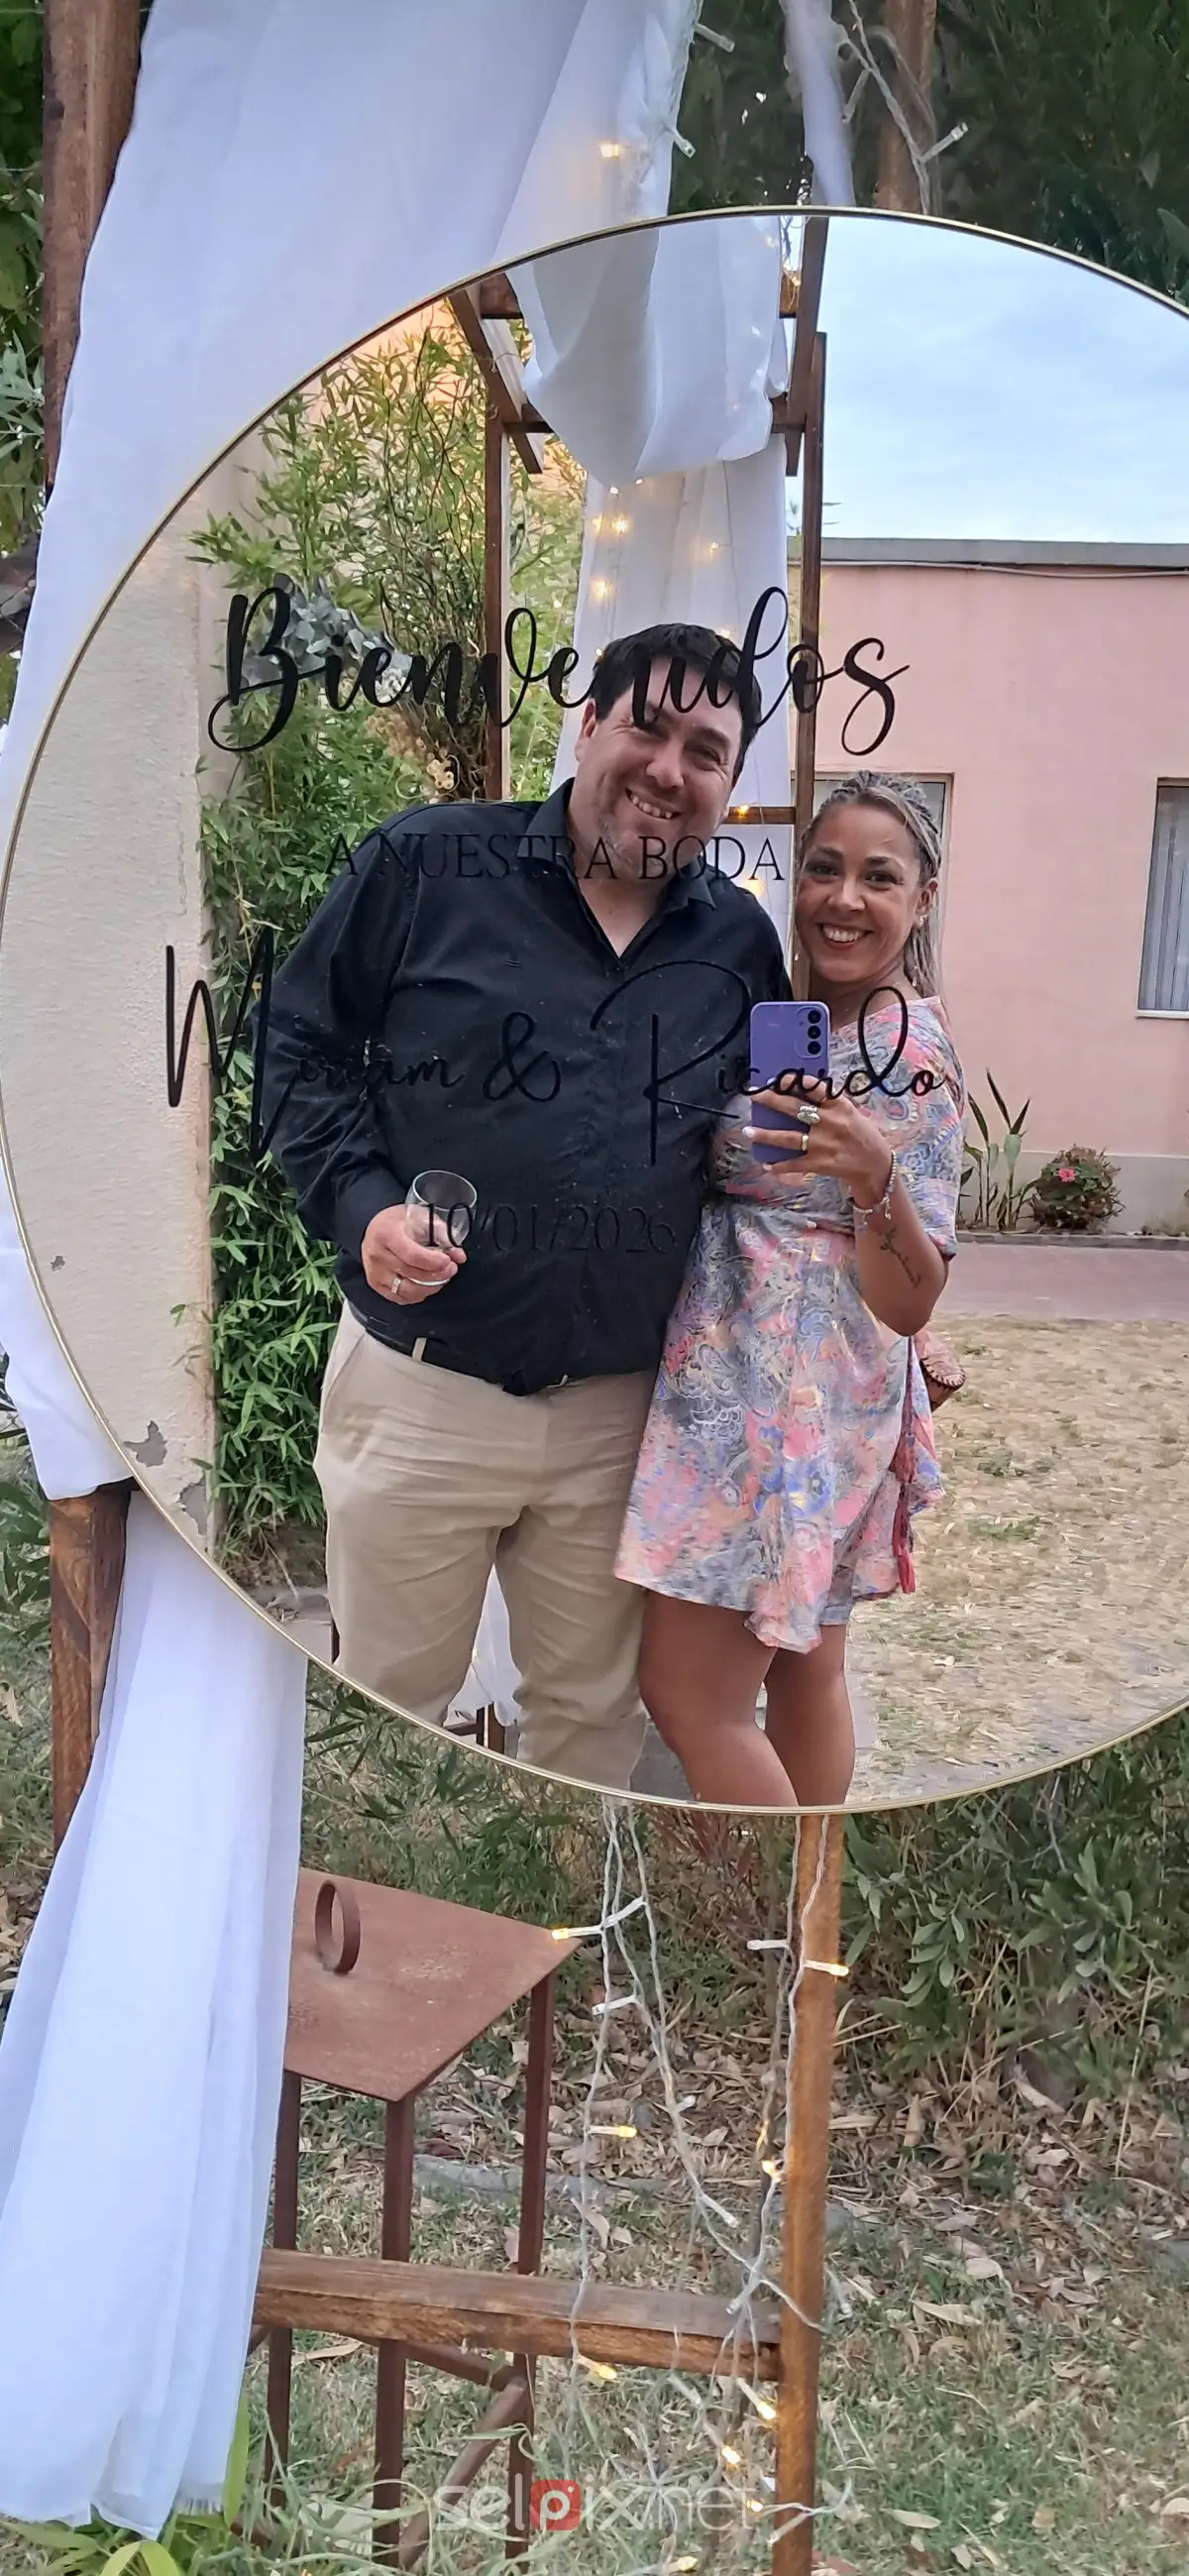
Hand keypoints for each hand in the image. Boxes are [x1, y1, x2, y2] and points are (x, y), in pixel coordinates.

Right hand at [360, 1203, 464, 1304]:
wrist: (375, 1228)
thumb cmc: (399, 1222)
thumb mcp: (420, 1217)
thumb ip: (442, 1235)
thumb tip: (459, 1256)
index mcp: (386, 1234)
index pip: (412, 1255)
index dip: (434, 1262)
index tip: (449, 1261)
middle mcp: (377, 1255)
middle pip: (411, 1274)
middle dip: (437, 1274)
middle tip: (451, 1268)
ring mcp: (374, 1273)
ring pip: (407, 1290)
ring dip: (429, 1287)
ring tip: (441, 1278)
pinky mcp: (376, 1285)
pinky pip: (400, 1298)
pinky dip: (417, 1294)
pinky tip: (426, 1285)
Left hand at [744, 1076, 891, 1202]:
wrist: (875, 1164)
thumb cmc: (860, 1133)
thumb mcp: (849, 1112)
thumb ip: (827, 1102)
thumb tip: (799, 1089)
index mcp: (839, 1106)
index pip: (815, 1088)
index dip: (795, 1082)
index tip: (778, 1078)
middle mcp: (829, 1123)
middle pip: (795, 1109)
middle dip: (772, 1101)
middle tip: (754, 1095)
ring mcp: (823, 1144)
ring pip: (789, 1138)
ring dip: (766, 1135)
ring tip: (749, 1131)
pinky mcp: (820, 1163)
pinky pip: (795, 1163)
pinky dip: (779, 1165)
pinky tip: (766, 1164)